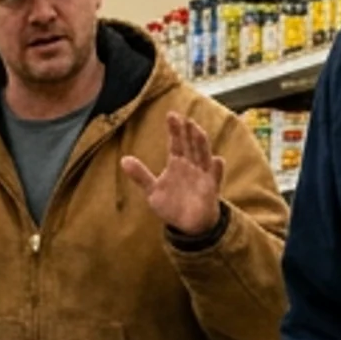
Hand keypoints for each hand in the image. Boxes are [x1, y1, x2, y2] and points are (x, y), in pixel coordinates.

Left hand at [119, 111, 224, 239]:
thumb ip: (140, 175)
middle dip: (188, 132)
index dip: (174, 130)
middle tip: (184, 118)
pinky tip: (217, 160)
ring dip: (201, 144)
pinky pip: (215, 178)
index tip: (171, 115)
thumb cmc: (172, 204)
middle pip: (190, 146)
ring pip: (203, 156)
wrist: (188, 224)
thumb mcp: (153, 190)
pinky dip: (217, 170)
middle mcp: (191, 166)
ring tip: (197, 131)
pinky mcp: (211, 190)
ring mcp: (202, 176)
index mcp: (177, 164)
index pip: (176, 143)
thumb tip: (123, 160)